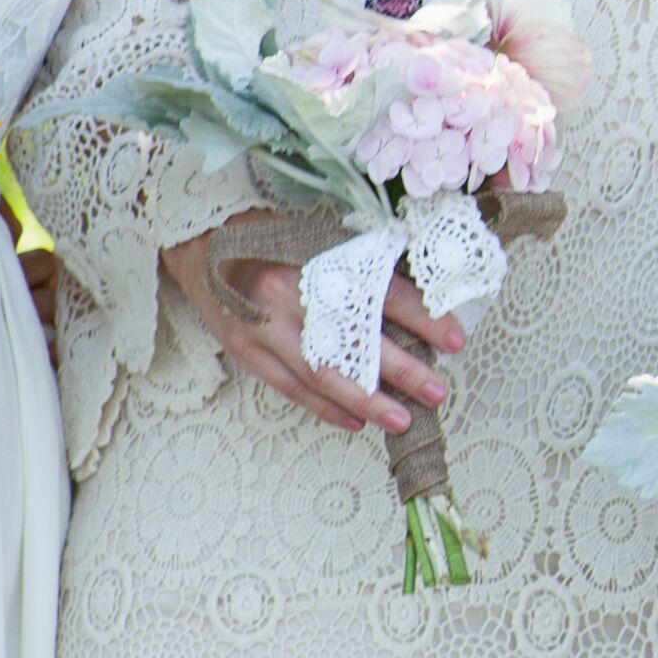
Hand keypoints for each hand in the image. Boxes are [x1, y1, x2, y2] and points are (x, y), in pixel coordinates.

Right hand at [159, 229, 454, 436]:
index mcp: (317, 257)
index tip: (456, 340)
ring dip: (365, 401)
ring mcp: (264, 326)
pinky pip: (291, 387)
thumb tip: (417, 300)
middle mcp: (291, 294)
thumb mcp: (322, 236)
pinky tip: (354, 422)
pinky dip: (324, 407)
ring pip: (322, 374)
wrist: (201, 240)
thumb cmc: (271, 235)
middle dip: (402, 371)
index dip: (423, 318)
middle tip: (437, 391)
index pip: (381, 292)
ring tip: (400, 419)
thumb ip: (362, 264)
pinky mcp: (246, 349)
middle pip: (355, 341)